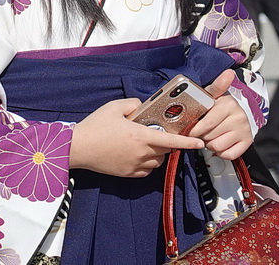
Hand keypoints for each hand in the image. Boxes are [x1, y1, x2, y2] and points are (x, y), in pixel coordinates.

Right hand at [69, 98, 203, 177]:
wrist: (79, 148)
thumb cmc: (96, 125)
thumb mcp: (114, 107)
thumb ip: (133, 104)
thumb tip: (142, 106)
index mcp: (141, 136)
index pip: (171, 141)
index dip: (188, 142)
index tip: (200, 143)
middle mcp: (142, 153)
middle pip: (164, 151)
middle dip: (166, 144)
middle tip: (157, 133)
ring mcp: (135, 166)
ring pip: (156, 162)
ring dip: (156, 154)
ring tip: (144, 143)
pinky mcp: (127, 174)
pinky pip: (145, 170)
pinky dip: (146, 163)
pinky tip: (136, 154)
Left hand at [188, 70, 252, 160]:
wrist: (237, 112)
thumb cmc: (218, 103)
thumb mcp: (213, 93)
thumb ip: (216, 86)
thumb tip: (228, 72)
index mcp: (229, 104)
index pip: (207, 123)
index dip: (195, 129)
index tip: (189, 130)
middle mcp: (239, 117)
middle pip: (210, 136)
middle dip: (202, 136)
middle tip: (201, 131)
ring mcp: (244, 130)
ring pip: (218, 147)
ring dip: (210, 144)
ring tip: (210, 135)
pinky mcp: (248, 141)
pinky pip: (229, 154)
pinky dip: (221, 152)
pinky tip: (220, 142)